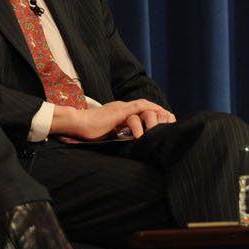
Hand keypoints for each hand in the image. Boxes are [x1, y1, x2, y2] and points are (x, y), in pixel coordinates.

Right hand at [50, 99, 175, 139]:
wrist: (78, 124)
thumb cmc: (89, 131)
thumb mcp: (108, 132)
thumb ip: (119, 134)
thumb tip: (129, 142)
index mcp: (120, 112)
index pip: (140, 110)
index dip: (152, 115)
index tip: (163, 123)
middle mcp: (122, 107)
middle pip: (145, 106)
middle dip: (159, 113)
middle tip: (171, 120)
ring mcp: (121, 108)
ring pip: (144, 106)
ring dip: (156, 113)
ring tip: (166, 121)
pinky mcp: (119, 111)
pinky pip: (138, 108)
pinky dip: (149, 111)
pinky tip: (157, 115)